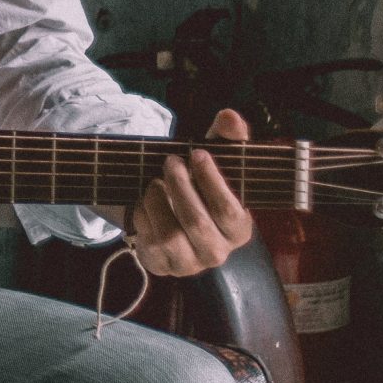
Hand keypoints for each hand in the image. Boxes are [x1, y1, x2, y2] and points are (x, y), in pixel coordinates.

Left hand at [126, 109, 254, 276]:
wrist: (166, 209)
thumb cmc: (197, 184)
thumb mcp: (213, 160)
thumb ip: (226, 138)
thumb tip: (231, 116)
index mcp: (239, 229)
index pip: (229, 211)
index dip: (212, 181)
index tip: (196, 153)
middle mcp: (218, 252)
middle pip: (197, 222)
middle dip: (180, 186)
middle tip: (170, 161)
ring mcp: (189, 263)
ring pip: (170, 234)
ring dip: (158, 200)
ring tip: (156, 182)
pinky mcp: (161, 266)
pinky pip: (148, 241)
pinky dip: (143, 215)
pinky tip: (146, 203)